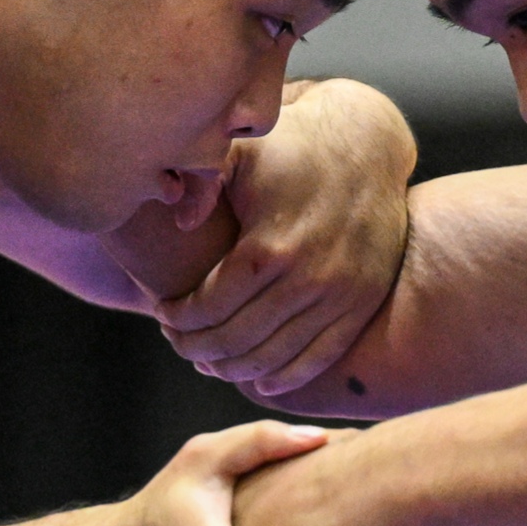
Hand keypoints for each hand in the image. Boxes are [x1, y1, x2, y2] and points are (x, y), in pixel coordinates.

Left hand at [158, 80, 417, 396]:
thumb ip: (201, 179)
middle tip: (177, 342)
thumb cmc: (289, 150)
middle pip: (238, 339)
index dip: (179, 318)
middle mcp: (309, 278)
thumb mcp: (241, 151)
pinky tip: (256, 378)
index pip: (210, 306)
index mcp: (271, 246)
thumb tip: (180, 221)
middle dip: (198, 347)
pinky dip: (285, 377)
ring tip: (208, 359)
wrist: (366, 147)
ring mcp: (340, 296)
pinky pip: (319, 358)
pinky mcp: (363, 304)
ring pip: (275, 358)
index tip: (161, 313)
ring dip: (234, 368)